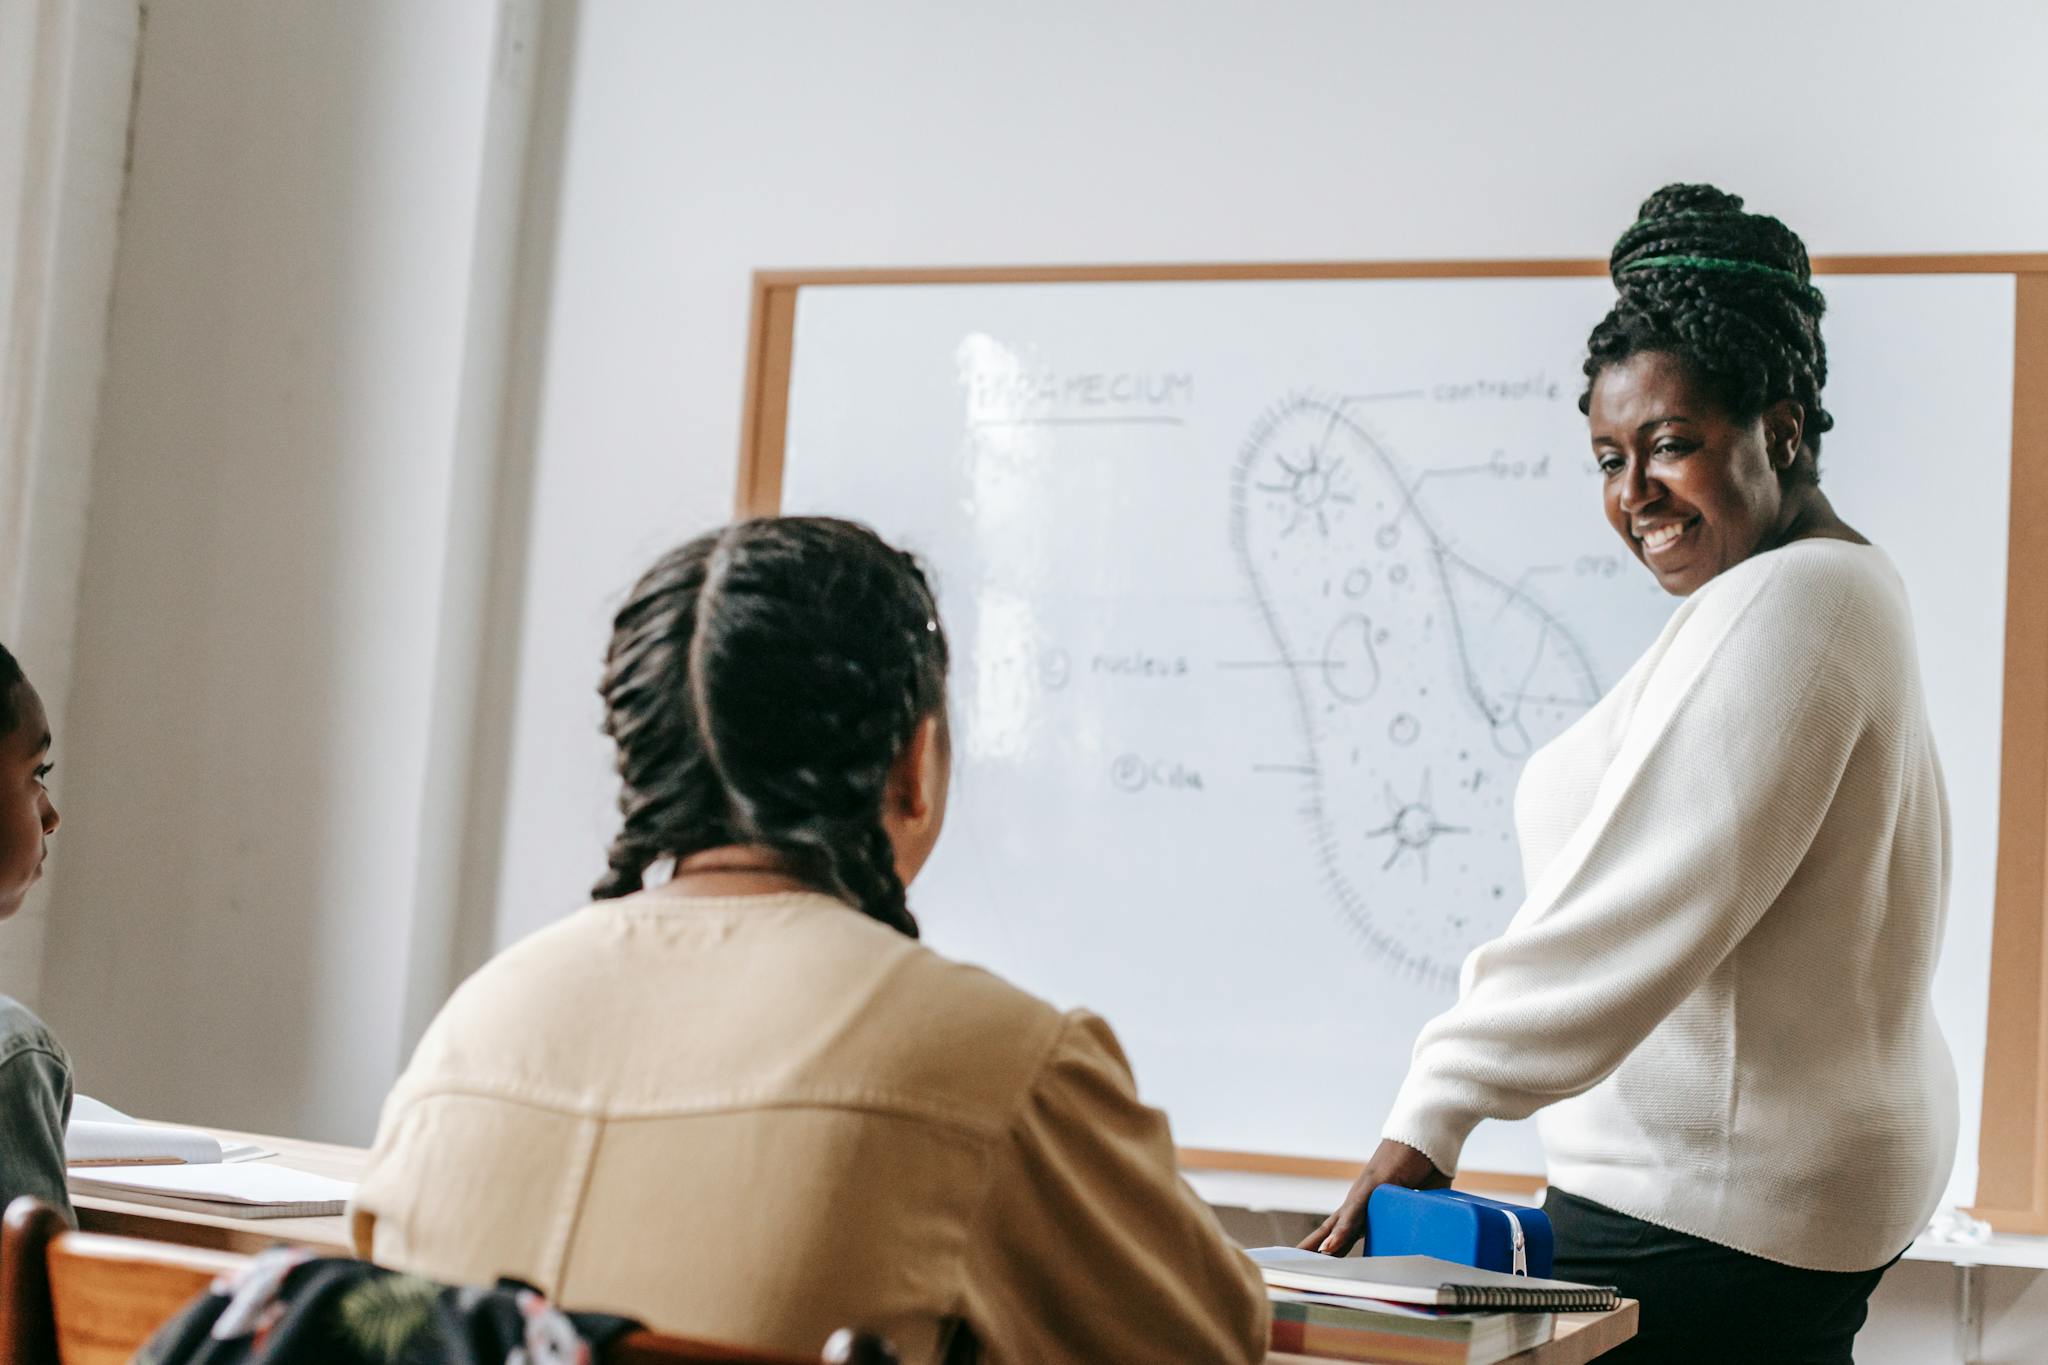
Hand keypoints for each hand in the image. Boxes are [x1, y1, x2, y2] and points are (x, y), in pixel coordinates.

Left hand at [1297, 1138, 1449, 1255]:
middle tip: (1294, 1266)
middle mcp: (1364, 1200)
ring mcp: (1366, 1192)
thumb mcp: (1422, 1202)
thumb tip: (1437, 1242)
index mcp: (1374, 1206)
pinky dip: (1341, 1232)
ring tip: (1305, 1263)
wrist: (1429, 1132)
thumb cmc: (1427, 1163)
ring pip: (1338, 1224)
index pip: (1348, 1232)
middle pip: (1334, 1229)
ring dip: (1322, 1245)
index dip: (1335, 1248)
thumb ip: (1420, 1218)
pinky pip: (1354, 1213)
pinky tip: (1328, 1247)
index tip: (1317, 1265)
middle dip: (1315, 1249)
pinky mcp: (1374, 1184)